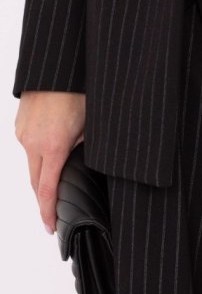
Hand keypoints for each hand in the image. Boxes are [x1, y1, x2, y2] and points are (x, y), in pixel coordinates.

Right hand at [14, 91, 85, 235]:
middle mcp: (33, 143)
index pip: (47, 189)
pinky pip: (29, 146)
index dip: (48, 211)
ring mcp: (23, 133)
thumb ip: (85, 148)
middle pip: (36, 182)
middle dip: (44, 199)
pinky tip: (52, 147)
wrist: (58, 67)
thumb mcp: (91, 125)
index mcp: (54, 147)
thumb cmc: (78, 92)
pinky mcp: (19, 124)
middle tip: (53, 212)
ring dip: (42, 173)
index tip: (50, 226)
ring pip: (32, 163)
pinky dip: (39, 154)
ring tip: (58, 177)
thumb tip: (85, 163)